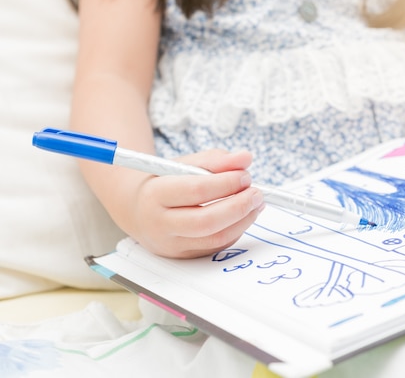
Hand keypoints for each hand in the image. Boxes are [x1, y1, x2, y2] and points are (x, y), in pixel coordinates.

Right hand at [121, 149, 263, 258]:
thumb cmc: (165, 182)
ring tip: (256, 204)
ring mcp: (171, 244)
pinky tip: (244, 216)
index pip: (195, 190)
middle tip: (257, 193)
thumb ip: (216, 160)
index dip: (225, 183)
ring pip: (214, 239)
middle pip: (206, 221)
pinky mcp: (183, 256)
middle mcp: (160, 223)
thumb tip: (245, 158)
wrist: (137, 210)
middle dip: (238, 206)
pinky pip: (216, 247)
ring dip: (242, 221)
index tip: (245, 175)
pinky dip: (235, 231)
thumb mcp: (185, 164)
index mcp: (155, 194)